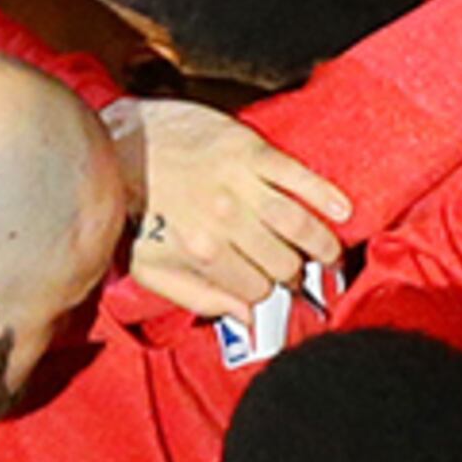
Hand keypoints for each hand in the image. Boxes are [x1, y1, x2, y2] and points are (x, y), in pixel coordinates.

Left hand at [107, 99, 350, 320]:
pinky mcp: (249, 150)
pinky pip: (298, 176)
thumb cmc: (133, 209)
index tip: (272, 288)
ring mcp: (239, 183)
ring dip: (323, 245)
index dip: (267, 293)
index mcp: (200, 253)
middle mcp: (223, 220)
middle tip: (300, 272)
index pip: (256, 290)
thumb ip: (197, 298)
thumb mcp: (150, 268)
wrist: (118, 143)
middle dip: (295, 274)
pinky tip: (342, 210)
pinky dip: (325, 195)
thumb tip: (245, 318)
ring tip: (331, 254)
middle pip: (283, 262)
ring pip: (299, 225)